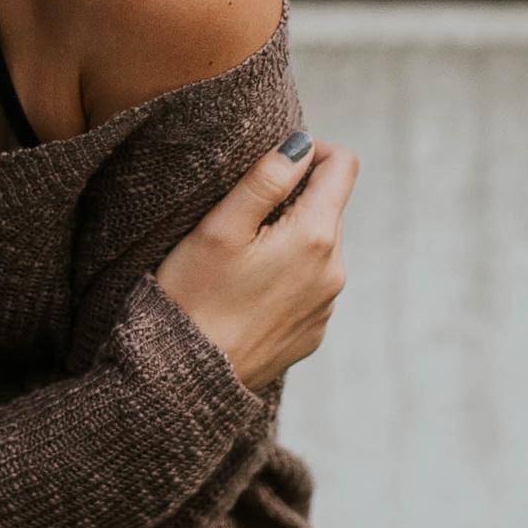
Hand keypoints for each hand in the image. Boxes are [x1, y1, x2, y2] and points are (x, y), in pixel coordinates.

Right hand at [153, 131, 356, 389]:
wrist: (185, 382)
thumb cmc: (192, 298)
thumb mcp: (219, 228)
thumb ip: (265, 179)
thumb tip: (300, 145)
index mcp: (316, 237)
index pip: (343, 166)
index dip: (308, 151)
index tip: (270, 164)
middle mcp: (334, 272)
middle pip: (329, 207)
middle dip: (293, 200)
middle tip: (240, 217)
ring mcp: (326, 306)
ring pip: (320, 248)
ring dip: (289, 239)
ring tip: (239, 260)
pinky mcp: (312, 333)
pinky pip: (310, 286)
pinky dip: (286, 276)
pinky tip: (246, 294)